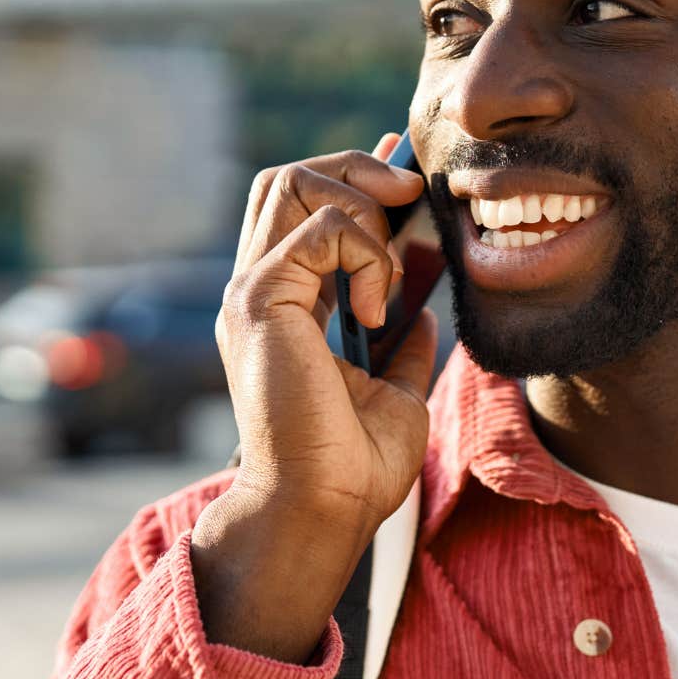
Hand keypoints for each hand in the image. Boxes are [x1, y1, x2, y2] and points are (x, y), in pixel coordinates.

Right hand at [194, 133, 438, 660]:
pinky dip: (364, 254)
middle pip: (287, 177)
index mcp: (284, 306)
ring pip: (292, 182)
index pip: (303, 206)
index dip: (356, 177)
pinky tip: (376, 308)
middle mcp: (259, 291)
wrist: (324, 509)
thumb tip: (424, 313)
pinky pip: (320, 232)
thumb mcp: (395, 390)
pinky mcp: (260, 303)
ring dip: (360, 205)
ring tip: (389, 270)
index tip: (408, 178)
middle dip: (355, 169)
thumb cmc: (354, 467)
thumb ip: (403, 346)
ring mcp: (253, 293)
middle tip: (408, 197)